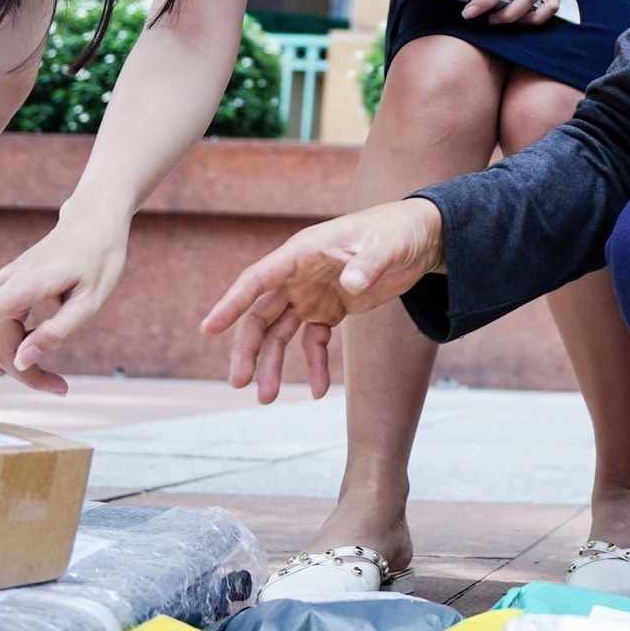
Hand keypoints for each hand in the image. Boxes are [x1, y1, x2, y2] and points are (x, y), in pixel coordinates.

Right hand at [0, 216, 129, 394]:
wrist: (93, 223)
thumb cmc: (98, 259)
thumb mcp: (92, 300)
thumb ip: (58, 331)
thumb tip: (21, 361)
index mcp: (25, 286)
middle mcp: (5, 285)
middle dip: (24, 374)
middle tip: (61, 389)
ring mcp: (2, 287)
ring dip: (16, 365)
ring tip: (54, 381)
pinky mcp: (5, 292)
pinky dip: (11, 349)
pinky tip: (34, 354)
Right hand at [200, 198, 444, 402]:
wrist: (420, 239)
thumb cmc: (397, 232)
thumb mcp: (386, 246)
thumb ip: (368, 264)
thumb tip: (351, 284)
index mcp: (303, 253)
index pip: (258, 279)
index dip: (232, 303)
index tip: (209, 328)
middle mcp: (299, 275)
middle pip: (261, 315)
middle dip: (248, 349)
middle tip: (239, 382)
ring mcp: (312, 294)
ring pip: (280, 333)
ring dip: (272, 364)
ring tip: (267, 398)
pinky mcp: (330, 310)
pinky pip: (313, 342)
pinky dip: (315, 365)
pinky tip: (319, 391)